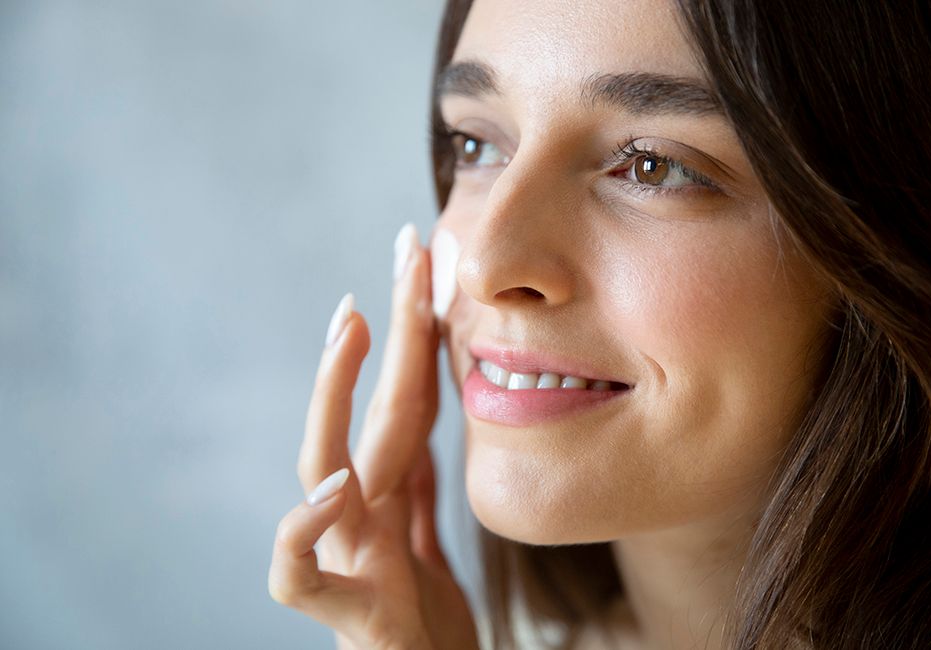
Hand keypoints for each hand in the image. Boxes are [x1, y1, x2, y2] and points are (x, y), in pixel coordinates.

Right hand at [268, 227, 478, 649]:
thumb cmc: (418, 628)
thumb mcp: (424, 542)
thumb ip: (410, 490)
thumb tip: (412, 427)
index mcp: (386, 497)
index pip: (408, 401)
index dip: (418, 335)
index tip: (428, 266)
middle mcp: (359, 517)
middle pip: (372, 414)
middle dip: (387, 331)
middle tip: (406, 254)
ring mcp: (349, 560)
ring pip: (322, 467)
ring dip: (331, 396)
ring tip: (349, 324)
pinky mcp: (349, 615)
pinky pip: (297, 575)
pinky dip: (299, 532)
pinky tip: (326, 487)